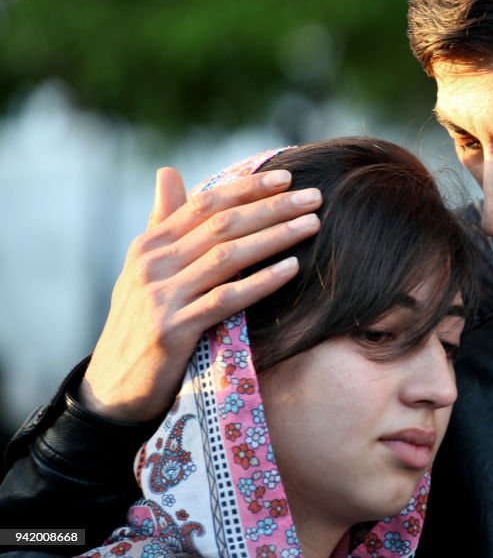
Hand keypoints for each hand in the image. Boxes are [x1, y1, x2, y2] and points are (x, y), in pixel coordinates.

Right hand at [79, 166, 321, 422]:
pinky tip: (292, 268)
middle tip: (313, 196)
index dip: (247, 188)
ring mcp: (162, 297)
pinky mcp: (174, 330)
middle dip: (272, 207)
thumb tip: (169, 171)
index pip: (205, 204)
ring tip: (311, 225)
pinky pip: (226, 299)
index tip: (285, 177)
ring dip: (275, 237)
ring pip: (228, 256)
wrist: (113, 387)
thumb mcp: (145, 269)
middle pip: (223, 225)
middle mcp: (153, 264)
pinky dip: (261, 282)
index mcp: (150, 245)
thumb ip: (163, 222)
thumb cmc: (141, 322)